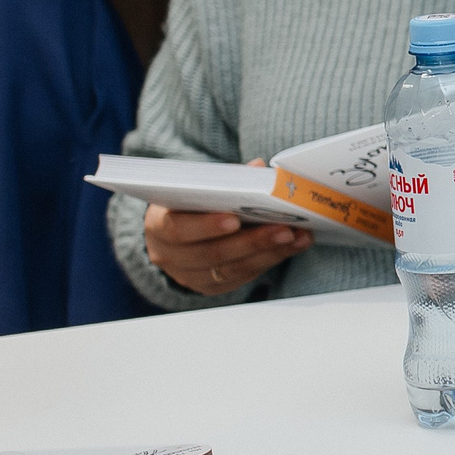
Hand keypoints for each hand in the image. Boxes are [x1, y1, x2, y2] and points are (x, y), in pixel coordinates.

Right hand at [143, 159, 310, 293]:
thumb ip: (224, 179)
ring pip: (232, 269)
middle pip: (212, 253)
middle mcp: (169, 255)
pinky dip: (270, 260)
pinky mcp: (211, 287)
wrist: (173, 234)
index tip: (235, 219)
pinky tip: (292, 246)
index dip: (206, 226)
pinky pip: (242, 277)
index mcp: (158, 225)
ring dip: (269, 252)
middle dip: (252, 241)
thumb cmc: (188, 204)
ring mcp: (190, 275)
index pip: (178, 229)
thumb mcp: (194, 187)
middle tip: (284, 228)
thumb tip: (257, 168)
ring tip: (296, 236)